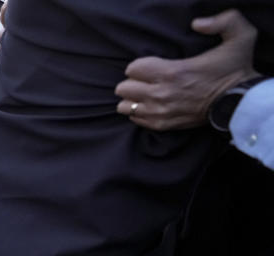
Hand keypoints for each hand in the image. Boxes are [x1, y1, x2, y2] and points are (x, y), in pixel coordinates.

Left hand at [115, 9, 259, 130]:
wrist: (239, 102)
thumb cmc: (235, 69)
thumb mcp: (240, 36)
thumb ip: (223, 21)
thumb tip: (197, 23)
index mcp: (172, 72)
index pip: (133, 69)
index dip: (138, 66)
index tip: (149, 66)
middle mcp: (162, 94)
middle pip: (124, 88)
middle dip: (132, 82)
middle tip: (145, 81)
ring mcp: (160, 112)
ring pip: (125, 106)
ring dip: (132, 99)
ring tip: (145, 94)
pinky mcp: (162, 125)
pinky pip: (136, 120)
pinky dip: (139, 112)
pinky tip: (150, 106)